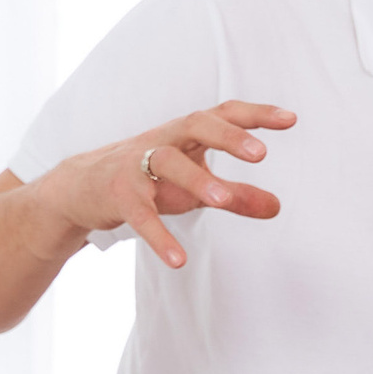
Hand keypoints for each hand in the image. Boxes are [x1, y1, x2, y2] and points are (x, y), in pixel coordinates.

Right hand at [44, 102, 295, 270]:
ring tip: (224, 200)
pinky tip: (179, 260)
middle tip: (261, 154)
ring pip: (167, 163)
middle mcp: (163, 141)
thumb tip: (277, 207)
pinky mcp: (117, 194)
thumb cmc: (150, 179)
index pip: (223, 114)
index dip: (255, 115)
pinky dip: (158, 236)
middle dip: (228, 136)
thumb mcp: (196, 187)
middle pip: (195, 125)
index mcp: (186, 135)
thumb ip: (237, 195)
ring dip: (197, 180)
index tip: (290, 119)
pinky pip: (139, 214)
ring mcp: (137, 164)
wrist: (82, 188)